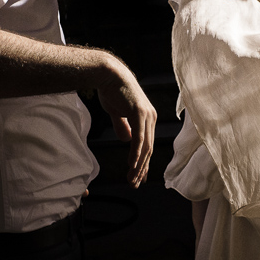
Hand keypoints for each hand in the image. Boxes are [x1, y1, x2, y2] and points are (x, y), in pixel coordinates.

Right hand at [97, 61, 156, 187]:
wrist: (109, 74)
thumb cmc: (112, 91)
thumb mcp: (117, 113)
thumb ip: (123, 127)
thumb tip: (126, 140)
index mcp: (148, 119)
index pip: (148, 145)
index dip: (144, 163)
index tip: (139, 178)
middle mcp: (151, 118)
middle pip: (149, 149)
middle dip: (141, 169)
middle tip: (134, 184)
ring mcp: (147, 115)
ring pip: (145, 146)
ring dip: (138, 165)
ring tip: (132, 179)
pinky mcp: (139, 113)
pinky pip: (139, 138)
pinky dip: (136, 152)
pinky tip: (133, 164)